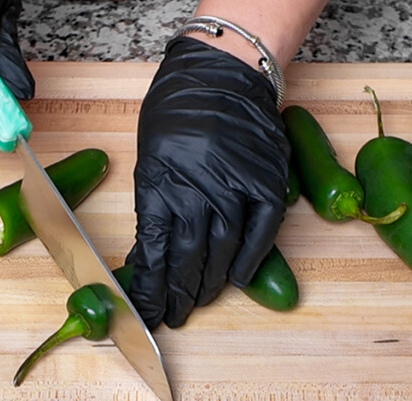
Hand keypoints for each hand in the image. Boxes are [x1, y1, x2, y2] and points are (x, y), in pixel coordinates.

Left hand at [128, 37, 289, 328]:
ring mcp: (236, 185)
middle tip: (173, 316)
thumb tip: (148, 259)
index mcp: (160, 182)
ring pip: (223, 250)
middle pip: (188, 258)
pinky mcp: (266, 182)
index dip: (149, 289)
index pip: (152, 252)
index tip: (145, 313)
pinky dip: (249, 261)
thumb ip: (153, 209)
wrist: (223, 74)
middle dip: (178, 294)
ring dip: (210, 284)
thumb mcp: (150, 159)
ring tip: (198, 303)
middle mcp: (198, 188)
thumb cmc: (178, 114)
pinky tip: (236, 281)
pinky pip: (261, 233)